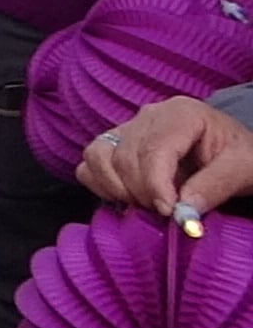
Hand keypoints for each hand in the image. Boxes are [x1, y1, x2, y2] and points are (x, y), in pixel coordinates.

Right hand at [76, 96, 252, 217]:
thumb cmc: (240, 158)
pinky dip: (100, 184)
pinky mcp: (115, 142)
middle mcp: (149, 115)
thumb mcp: (242, 170)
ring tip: (147, 203)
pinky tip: (127, 196)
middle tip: (165, 213)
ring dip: (116, 188)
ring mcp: (128, 127)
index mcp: (181, 113)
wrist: (233, 155)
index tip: (168, 213)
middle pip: (124, 156)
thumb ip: (214, 188)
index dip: (155, 185)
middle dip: (141, 192)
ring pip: (98, 156)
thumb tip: (182, 214)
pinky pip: (89, 162)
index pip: (153, 149)